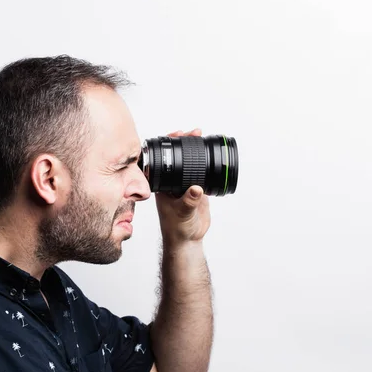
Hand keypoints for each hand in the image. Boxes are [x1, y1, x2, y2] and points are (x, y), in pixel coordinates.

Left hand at [155, 129, 210, 244]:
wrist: (187, 239)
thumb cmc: (177, 228)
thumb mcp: (182, 213)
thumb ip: (189, 201)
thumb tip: (196, 189)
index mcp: (162, 184)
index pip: (162, 160)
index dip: (168, 145)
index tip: (177, 134)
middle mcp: (171, 182)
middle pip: (176, 157)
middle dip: (184, 142)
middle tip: (194, 132)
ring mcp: (183, 184)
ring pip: (188, 162)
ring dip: (194, 149)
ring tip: (201, 136)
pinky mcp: (196, 188)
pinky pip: (200, 171)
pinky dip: (204, 161)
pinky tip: (209, 153)